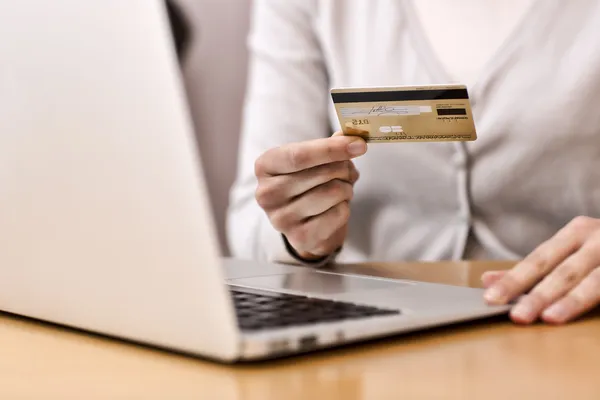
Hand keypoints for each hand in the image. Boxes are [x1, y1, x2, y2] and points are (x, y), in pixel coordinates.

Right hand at [254, 132, 366, 259]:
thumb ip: (330, 146)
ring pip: (332, 193)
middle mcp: (267, 194)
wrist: (304, 223)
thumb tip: (353, 141)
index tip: (358, 145)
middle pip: (320, 174)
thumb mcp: (312, 160)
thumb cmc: (308, 183)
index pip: (299, 156)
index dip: (331, 149)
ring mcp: (281, 219)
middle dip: (344, 168)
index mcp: (265, 166)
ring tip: (342, 189)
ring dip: (346, 188)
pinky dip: (345, 207)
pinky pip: (338, 214)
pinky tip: (336, 207)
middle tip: (349, 170)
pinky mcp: (300, 238)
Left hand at [483, 216, 599, 323]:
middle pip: (563, 271)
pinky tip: (587, 318)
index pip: (538, 259)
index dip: (514, 279)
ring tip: (550, 318)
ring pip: (593, 282)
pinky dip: (599, 305)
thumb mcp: (568, 251)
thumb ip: (532, 268)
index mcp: (576, 232)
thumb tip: (488, 282)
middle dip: (539, 294)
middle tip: (517, 316)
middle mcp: (599, 240)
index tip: (490, 297)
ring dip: (571, 301)